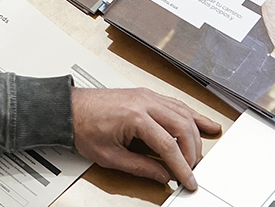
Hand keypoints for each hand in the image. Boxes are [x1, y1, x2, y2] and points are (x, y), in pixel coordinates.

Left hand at [70, 87, 221, 190]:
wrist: (70, 109)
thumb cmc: (84, 127)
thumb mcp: (110, 156)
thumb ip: (140, 167)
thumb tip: (162, 175)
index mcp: (134, 117)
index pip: (168, 145)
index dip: (182, 166)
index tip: (188, 179)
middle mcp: (144, 102)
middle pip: (182, 127)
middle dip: (192, 152)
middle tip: (191, 170)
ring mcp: (147, 96)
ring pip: (183, 113)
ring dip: (195, 134)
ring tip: (199, 154)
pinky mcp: (147, 95)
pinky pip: (176, 104)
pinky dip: (192, 115)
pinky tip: (203, 124)